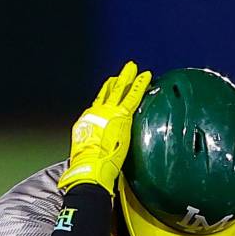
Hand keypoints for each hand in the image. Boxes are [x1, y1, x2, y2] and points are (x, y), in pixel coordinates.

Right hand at [61, 62, 150, 195]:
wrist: (90, 166)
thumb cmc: (88, 167)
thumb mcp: (89, 153)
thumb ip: (97, 147)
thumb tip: (101, 156)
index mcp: (88, 122)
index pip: (98, 105)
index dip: (104, 96)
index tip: (108, 88)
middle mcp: (97, 113)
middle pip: (107, 93)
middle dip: (114, 83)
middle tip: (121, 73)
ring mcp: (110, 112)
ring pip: (120, 90)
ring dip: (127, 78)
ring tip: (132, 68)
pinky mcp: (122, 115)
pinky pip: (133, 96)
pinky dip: (139, 85)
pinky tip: (146, 76)